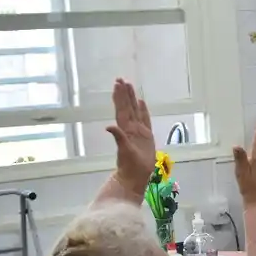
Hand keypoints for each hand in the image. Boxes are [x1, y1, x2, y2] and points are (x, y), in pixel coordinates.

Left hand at [106, 78, 155, 195]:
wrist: (136, 176)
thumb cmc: (130, 165)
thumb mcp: (124, 151)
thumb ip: (118, 138)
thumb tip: (109, 127)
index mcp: (126, 128)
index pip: (122, 109)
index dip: (120, 97)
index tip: (118, 84)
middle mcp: (131, 127)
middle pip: (127, 106)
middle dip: (124, 93)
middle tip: (121, 79)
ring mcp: (138, 130)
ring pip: (134, 110)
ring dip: (132, 98)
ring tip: (130, 86)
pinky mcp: (146, 136)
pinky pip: (144, 119)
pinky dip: (143, 110)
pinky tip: (141, 102)